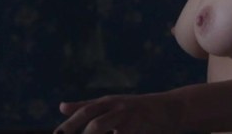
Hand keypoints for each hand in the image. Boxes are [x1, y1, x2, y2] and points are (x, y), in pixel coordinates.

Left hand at [53, 92, 182, 133]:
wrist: (170, 108)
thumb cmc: (135, 109)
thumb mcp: (110, 104)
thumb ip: (86, 106)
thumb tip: (61, 107)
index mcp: (107, 102)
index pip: (84, 112)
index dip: (69, 125)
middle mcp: (118, 108)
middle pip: (95, 125)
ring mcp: (131, 119)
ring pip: (106, 129)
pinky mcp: (142, 128)